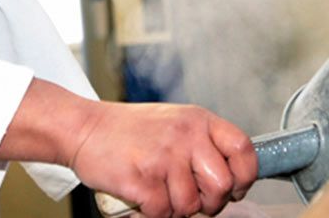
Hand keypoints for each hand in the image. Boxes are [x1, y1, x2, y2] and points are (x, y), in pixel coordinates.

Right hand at [69, 102, 256, 217]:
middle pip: (222, 185)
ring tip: (158, 190)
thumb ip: (202, 143)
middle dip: (210, 203)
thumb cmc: (128, 130)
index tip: (234, 188)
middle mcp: (185, 135)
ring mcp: (164, 156)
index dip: (245, 176)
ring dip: (175, 208)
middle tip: (190, 197)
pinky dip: (152, 212)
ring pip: (191, 206)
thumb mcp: (174, 122)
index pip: (243, 149)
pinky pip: (163, 213)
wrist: (84, 128)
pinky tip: (142, 194)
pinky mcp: (143, 178)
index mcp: (197, 120)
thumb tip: (231, 177)